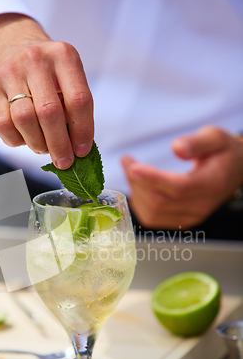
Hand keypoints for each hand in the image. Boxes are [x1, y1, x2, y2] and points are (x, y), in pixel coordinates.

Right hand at [0, 14, 93, 168]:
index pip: (79, 100)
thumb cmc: (47, 75)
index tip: (82, 152)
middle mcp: (35, 59)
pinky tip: (24, 138)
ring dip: (37, 144)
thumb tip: (77, 151)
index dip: (82, 131)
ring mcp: (9, 71)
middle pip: (49, 112)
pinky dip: (17, 140)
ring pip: (24, 120)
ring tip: (43, 148)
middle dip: (59, 145)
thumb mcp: (67, 80)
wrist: (10, 47)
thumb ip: (74, 109)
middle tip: (64, 162)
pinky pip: (2, 125)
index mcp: (63, 56)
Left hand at [121, 126, 242, 229]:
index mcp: (211, 184)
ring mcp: (191, 217)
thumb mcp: (215, 137)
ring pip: (153, 213)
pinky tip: (138, 187)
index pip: (177, 187)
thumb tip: (176, 148)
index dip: (152, 179)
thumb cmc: (222, 152)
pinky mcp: (181, 221)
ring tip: (131, 171)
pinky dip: (139, 204)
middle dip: (137, 182)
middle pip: (160, 202)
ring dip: (136, 192)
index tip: (132, 166)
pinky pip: (153, 219)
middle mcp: (201, 206)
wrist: (233, 171)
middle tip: (127, 161)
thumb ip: (196, 143)